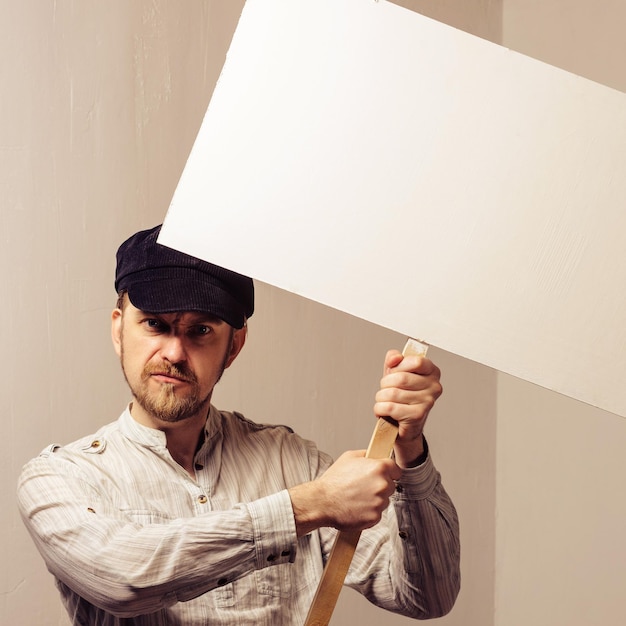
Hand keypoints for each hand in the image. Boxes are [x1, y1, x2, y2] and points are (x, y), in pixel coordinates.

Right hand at [289, 450, 401, 535]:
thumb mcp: (349, 457)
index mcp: (379, 468)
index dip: (389, 472)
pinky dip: (369, 512)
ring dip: (375, 500)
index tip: (385, 475)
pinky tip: (357, 507)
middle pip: (391, 486)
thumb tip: (374, 455)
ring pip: (384, 500)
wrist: (322, 501)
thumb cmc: (333, 480)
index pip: (396, 470)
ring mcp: (379, 502)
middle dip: (380, 486)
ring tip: (358, 497)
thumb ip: (366, 454)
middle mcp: (382, 484)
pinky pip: (377, 514)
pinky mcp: (375, 517)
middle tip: (364, 487)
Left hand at [374, 350, 442, 466]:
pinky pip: (389, 407)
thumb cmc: (400, 396)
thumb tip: (394, 357)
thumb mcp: (395, 372)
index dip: (398, 366)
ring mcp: (428, 402)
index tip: (394, 372)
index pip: (415, 361)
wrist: (402, 425)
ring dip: (381, 398)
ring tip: (385, 401)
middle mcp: (434, 386)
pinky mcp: (417, 416)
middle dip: (385, 384)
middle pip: (400, 378)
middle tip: (386, 390)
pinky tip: (384, 411)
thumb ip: (394, 359)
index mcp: (432, 372)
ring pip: (392, 393)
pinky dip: (380, 408)